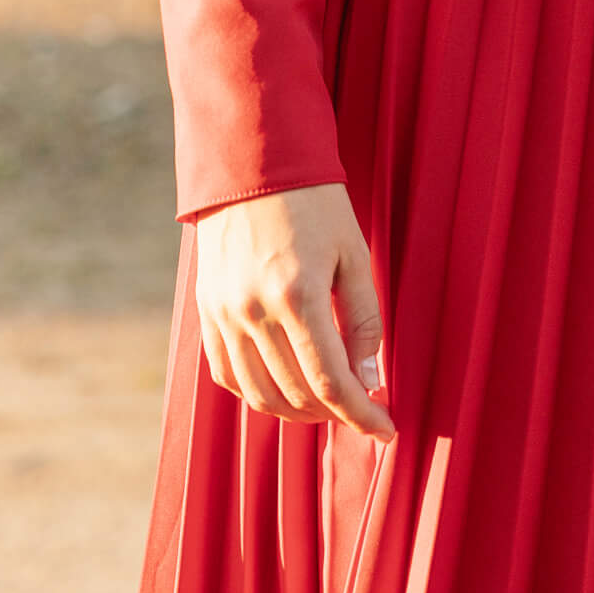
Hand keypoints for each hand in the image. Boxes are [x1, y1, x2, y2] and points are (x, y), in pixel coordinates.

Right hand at [193, 181, 394, 437]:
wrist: (253, 162)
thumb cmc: (314, 203)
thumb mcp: (353, 252)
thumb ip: (364, 319)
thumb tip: (371, 380)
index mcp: (297, 294)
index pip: (331, 382)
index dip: (361, 415)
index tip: (387, 430)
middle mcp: (254, 311)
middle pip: (296, 394)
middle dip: (335, 413)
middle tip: (362, 409)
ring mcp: (224, 314)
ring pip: (260, 395)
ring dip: (297, 411)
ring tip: (327, 404)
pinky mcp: (206, 313)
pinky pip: (228, 375)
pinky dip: (257, 393)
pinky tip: (284, 388)